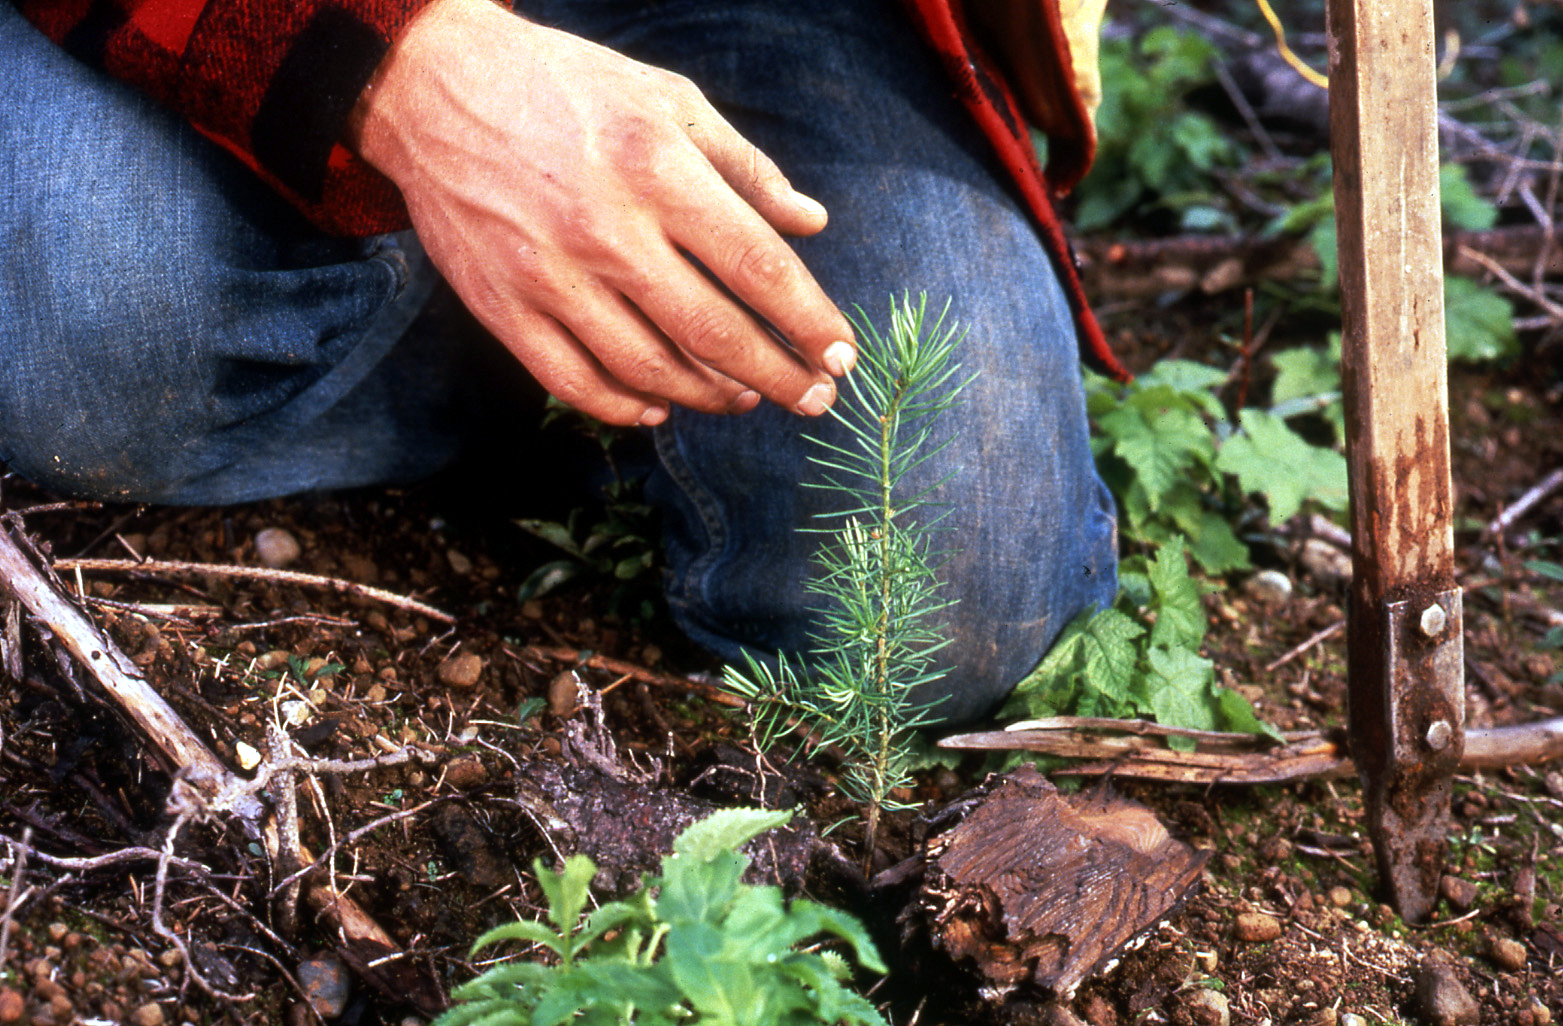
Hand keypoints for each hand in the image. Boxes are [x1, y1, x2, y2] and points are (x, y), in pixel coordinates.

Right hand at [348, 0, 856, 425]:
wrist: (432, 87)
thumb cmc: (564, 87)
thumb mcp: (666, 100)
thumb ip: (745, 166)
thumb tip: (812, 223)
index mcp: (658, 171)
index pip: (758, 267)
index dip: (809, 321)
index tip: (841, 353)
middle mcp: (607, 232)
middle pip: (715, 333)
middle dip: (778, 377)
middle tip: (815, 398)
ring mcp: (549, 277)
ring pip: (649, 370)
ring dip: (710, 396)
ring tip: (744, 397)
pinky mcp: (502, 308)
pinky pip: (575, 383)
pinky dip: (625, 408)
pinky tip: (660, 409)